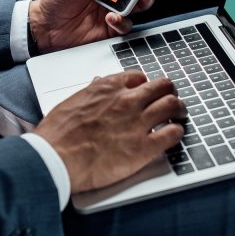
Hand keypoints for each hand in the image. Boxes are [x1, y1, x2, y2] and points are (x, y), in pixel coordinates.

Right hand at [34, 72, 185, 193]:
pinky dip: (177, 133)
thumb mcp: (71, 103)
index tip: (146, 91)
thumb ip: (90, 93)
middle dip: (169, 92)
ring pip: (173, 105)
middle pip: (162, 86)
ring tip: (179, 115)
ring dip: (179, 109)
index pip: (138, 77)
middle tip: (171, 99)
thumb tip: (98, 86)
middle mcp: (126, 101)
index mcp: (107, 88)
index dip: (145, 84)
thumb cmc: (57, 135)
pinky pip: (173, 134)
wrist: (55, 158)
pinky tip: (174, 135)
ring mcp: (137, 123)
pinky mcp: (143, 148)